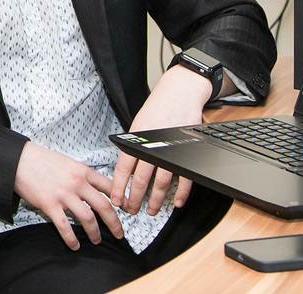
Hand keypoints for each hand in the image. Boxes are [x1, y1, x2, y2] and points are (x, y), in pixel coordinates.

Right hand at [13, 141, 123, 249]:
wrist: (20, 160)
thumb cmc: (42, 160)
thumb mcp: (68, 162)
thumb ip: (81, 175)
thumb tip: (93, 187)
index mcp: (83, 171)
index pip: (109, 186)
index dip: (121, 199)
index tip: (127, 209)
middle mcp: (77, 183)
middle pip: (104, 206)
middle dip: (114, 223)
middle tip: (118, 233)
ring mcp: (64, 194)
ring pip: (88, 218)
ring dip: (95, 233)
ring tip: (97, 240)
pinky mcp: (50, 205)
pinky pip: (65, 226)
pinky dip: (72, 239)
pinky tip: (74, 245)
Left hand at [111, 65, 212, 214]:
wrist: (180, 92)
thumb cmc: (158, 107)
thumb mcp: (138, 124)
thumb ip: (132, 145)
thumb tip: (126, 166)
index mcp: (137, 139)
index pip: (124, 168)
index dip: (119, 187)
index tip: (116, 200)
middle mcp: (152, 146)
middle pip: (141, 179)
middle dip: (135, 198)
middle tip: (132, 210)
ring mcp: (170, 150)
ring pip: (161, 182)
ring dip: (155, 199)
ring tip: (151, 210)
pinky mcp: (186, 152)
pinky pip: (184, 177)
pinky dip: (180, 192)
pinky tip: (175, 202)